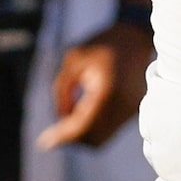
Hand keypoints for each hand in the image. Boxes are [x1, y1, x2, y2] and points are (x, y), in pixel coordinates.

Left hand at [40, 20, 151, 148]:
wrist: (136, 37)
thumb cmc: (102, 44)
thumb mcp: (73, 60)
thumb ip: (62, 90)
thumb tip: (61, 117)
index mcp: (107, 92)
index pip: (83, 126)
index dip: (62, 137)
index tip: (43, 142)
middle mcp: (122, 106)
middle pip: (92, 139)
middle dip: (71, 138)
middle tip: (53, 131)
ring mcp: (130, 111)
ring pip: (101, 139)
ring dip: (82, 134)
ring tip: (70, 112)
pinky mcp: (133, 112)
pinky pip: (108, 131)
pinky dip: (92, 128)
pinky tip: (83, 110)